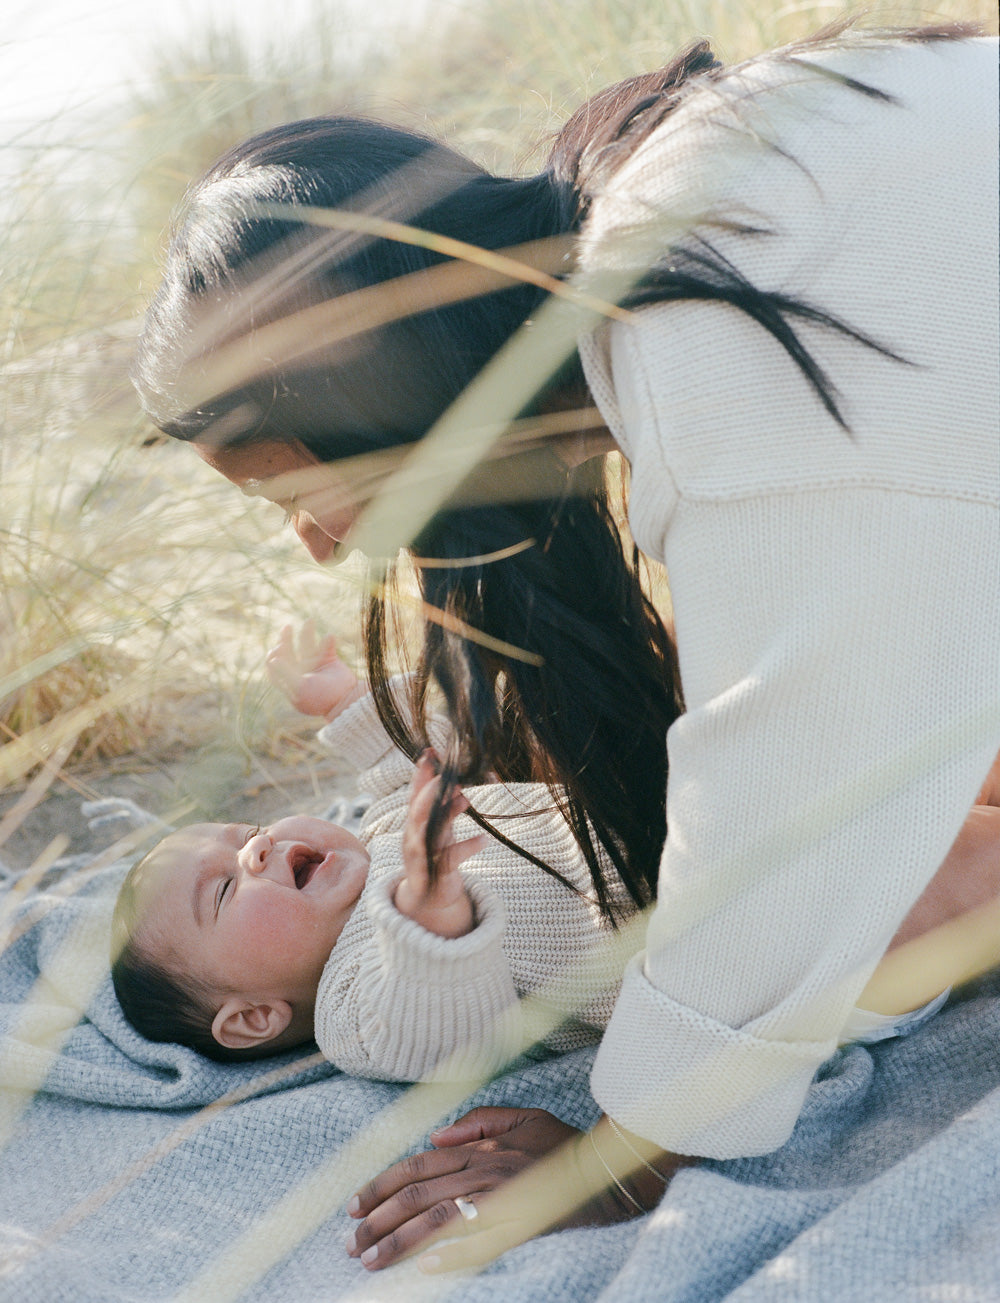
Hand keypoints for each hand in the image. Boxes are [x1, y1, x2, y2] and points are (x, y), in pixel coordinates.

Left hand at [265, 620, 364, 719]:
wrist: (347, 701)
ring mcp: (314, 665)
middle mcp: (299, 671)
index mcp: (288, 680)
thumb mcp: (301, 687)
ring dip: (307, 632)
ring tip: (309, 620)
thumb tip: (271, 660)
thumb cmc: (320, 697)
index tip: (278, 649)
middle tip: (287, 627)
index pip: (274, 664)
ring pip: (306, 645)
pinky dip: (327, 641)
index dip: (274, 654)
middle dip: (285, 639)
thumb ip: (285, 673)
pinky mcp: (329, 660)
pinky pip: (326, 646)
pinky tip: (329, 636)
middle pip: (288, 651)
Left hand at [346, 1107, 586, 1271]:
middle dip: (379, 1219)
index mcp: (480, 1146)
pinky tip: (427, 1267)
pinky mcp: (522, 1225)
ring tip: (371, 1260)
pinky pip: (482, 1241)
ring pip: (440, 1218)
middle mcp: (485, 1170)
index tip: (353, 1206)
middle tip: (350, 1243)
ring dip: (401, 1240)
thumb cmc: (561, 1144)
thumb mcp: (522, 1117)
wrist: (605, 1169)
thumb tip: (436, 1135)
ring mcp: (502, 1198)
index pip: (418, 1164)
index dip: (383, 1184)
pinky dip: (454, 1254)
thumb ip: (479, 1121)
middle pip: (420, 1193)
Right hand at [395, 752, 485, 937]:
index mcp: (414, 824)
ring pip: (431, 833)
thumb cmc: (433, 854)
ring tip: (466, 798)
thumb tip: (450, 773)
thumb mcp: (436, 826)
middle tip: (448, 775)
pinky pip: (450, 860)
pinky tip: (484, 839)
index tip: (430, 752)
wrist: (427, 898)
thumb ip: (440, 802)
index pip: (414, 795)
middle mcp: (414, 838)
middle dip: (429, 792)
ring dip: (447, 814)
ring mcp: (423, 857)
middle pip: (417, 811)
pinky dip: (467, 848)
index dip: (420, 774)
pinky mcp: (436, 875)